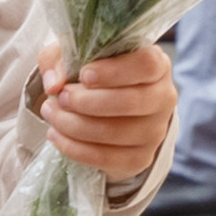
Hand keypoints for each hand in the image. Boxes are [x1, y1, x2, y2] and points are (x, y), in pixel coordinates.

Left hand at [38, 39, 173, 180]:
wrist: (109, 114)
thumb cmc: (95, 77)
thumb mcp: (74, 58)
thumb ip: (58, 60)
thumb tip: (53, 84)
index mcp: (156, 65)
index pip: (147, 64)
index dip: (114, 71)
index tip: (84, 74)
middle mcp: (163, 98)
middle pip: (130, 101)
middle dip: (86, 101)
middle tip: (61, 97)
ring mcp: (155, 131)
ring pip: (114, 132)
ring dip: (73, 124)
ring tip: (51, 113)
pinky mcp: (141, 158)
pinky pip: (106, 157)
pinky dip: (74, 147)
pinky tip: (56, 135)